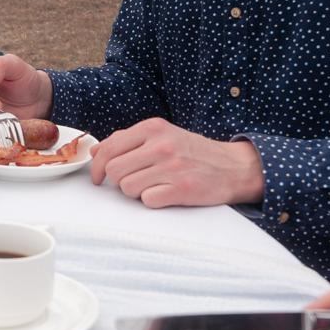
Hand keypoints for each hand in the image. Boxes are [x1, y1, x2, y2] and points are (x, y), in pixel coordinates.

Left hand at [89, 118, 264, 206]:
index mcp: (152, 128)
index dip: (98, 167)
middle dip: (119, 181)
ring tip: (153, 186)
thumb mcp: (162, 135)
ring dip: (136, 192)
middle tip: (133, 182)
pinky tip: (165, 193)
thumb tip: (95, 152)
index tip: (99, 178)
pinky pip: (147, 200)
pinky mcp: (182, 189)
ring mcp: (171, 167)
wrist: (234, 167)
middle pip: (114, 171)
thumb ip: (128, 140)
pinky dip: (152, 201)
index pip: (108, 149)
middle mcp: (161, 145)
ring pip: (128, 188)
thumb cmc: (193, 152)